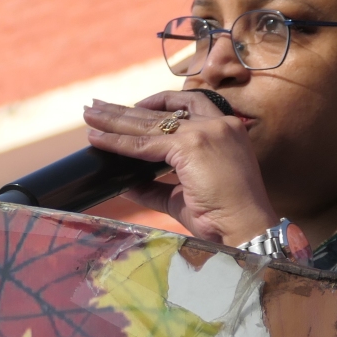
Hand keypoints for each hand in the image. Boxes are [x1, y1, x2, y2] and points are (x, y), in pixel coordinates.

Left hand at [83, 91, 280, 244]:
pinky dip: (117, 141)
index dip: (157, 107)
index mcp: (227, 131)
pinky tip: (97, 138)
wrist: (246, 229)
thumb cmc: (223, 219)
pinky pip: (144, 143)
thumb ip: (156, 187)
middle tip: (99, 106)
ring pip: (150, 122)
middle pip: (165, 109)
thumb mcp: (186, 196)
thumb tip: (125, 183)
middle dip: (128, 109)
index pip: (187, 107)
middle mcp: (219, 124)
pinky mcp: (191, 145)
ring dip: (116, 118)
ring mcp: (206, 132)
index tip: (135, 109)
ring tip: (89, 113)